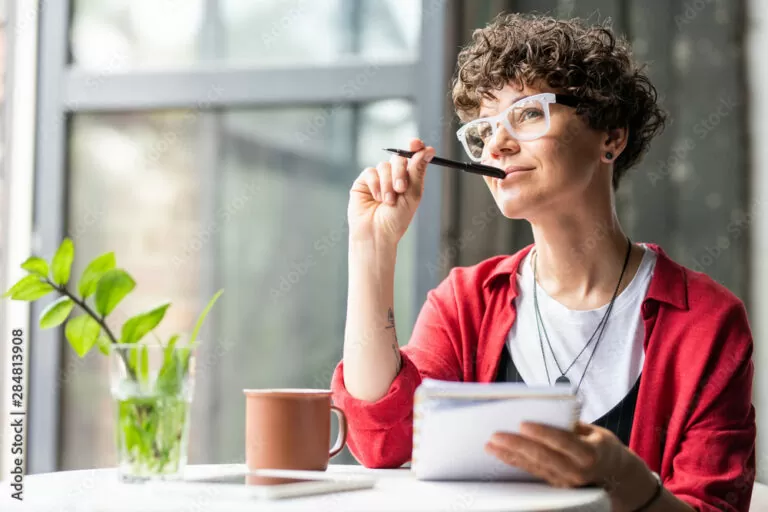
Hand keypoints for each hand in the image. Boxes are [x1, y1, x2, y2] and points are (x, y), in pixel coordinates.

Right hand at [348, 138, 434, 245]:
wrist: (376, 233)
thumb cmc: (396, 220)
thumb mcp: (412, 195)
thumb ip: (418, 171)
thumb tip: (428, 150)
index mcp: (410, 179)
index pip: (413, 156)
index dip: (415, 147)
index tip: (416, 143)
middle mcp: (394, 176)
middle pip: (399, 159)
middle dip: (400, 172)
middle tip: (401, 189)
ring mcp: (379, 178)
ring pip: (384, 166)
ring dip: (387, 184)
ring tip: (387, 201)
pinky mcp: (364, 181)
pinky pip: (370, 172)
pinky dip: (376, 185)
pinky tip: (376, 198)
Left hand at [485, 421, 657, 508]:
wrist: (616, 476)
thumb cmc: (601, 445)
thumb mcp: (594, 431)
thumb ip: (570, 423)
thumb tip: (544, 408)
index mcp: (590, 453)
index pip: (563, 442)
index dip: (542, 433)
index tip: (523, 423)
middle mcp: (578, 471)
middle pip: (544, 458)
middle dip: (518, 446)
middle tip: (497, 435)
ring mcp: (566, 482)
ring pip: (534, 468)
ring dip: (510, 456)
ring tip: (491, 444)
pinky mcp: (556, 486)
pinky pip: (533, 473)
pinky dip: (515, 463)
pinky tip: (500, 454)